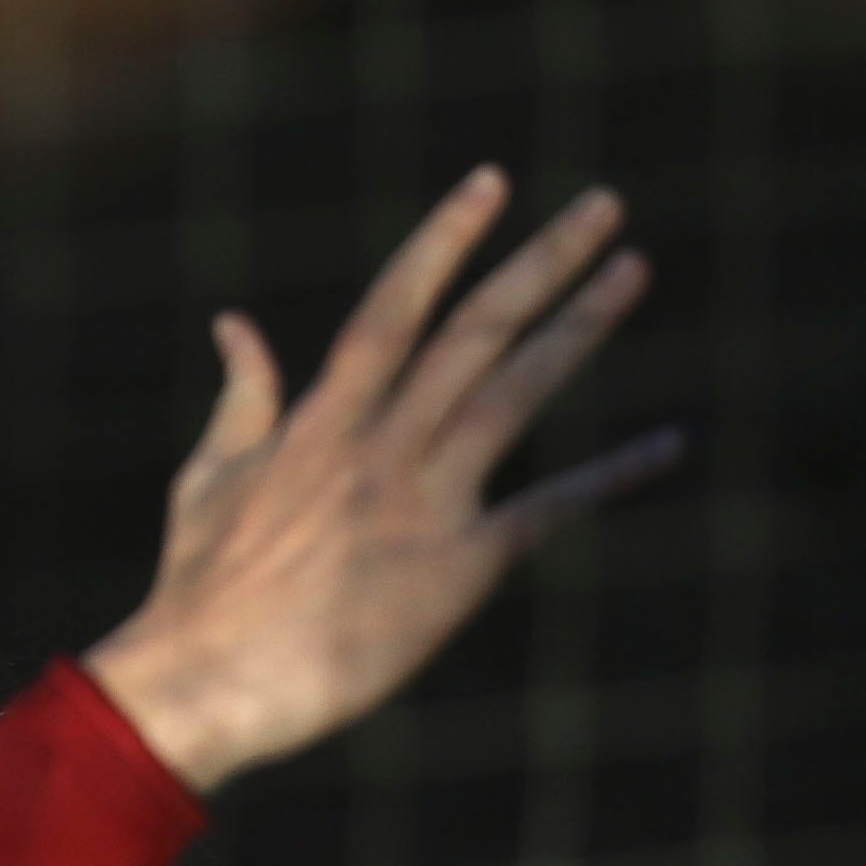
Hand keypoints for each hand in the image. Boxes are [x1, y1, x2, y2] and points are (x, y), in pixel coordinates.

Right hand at [82, 167, 673, 791]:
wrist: (210, 682)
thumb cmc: (200, 587)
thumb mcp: (208, 477)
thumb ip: (241, 397)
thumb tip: (237, 324)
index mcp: (319, 420)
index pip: (393, 308)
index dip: (445, 241)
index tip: (492, 184)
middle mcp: (379, 446)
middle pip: (475, 332)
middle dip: (543, 262)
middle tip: (604, 206)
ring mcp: (423, 503)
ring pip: (515, 394)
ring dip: (580, 329)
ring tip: (632, 271)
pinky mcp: (458, 568)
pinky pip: (549, 509)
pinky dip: (611, 475)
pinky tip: (666, 444)